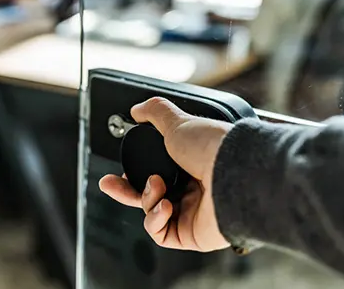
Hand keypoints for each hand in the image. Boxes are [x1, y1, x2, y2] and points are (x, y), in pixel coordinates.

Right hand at [99, 97, 231, 251]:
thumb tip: (138, 109)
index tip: (119, 169)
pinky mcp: (193, 233)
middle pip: (148, 194)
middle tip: (110, 184)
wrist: (234, 173)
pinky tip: (164, 206)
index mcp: (189, 161)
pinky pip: (162, 234)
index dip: (134, 171)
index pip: (154, 170)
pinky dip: (155, 220)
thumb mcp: (177, 121)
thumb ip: (155, 113)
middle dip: (125, 190)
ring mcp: (192, 211)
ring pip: (152, 213)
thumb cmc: (212, 147)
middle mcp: (192, 186)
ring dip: (146, 199)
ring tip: (157, 186)